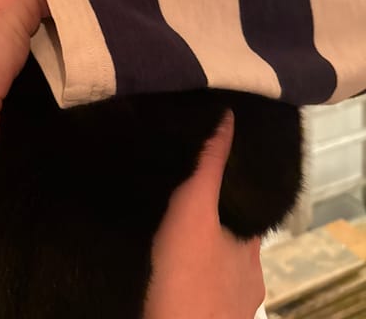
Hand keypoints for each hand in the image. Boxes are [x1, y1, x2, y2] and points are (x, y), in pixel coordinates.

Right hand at [144, 112, 264, 318]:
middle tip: (178, 191)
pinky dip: (186, 276)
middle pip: (231, 238)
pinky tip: (162, 265)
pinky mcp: (202, 317)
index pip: (248, 207)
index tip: (209, 164)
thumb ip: (210, 165)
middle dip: (212, 220)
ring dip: (197, 250)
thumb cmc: (187, 274)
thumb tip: (230, 116)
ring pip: (215, 267)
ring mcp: (228, 305)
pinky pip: (196, 290)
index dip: (232, 185)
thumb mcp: (195, 207)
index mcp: (252, 249)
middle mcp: (247, 278)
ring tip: (165, 223)